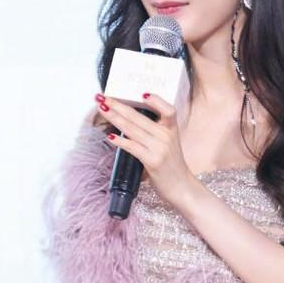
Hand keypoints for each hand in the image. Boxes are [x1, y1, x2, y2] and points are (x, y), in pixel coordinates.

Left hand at [96, 90, 193, 207]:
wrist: (181, 188)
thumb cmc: (172, 167)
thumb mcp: (168, 145)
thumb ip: (155, 134)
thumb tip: (130, 125)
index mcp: (171, 129)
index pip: (168, 109)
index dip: (156, 100)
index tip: (141, 93)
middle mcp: (166, 136)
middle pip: (139, 116)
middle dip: (118, 105)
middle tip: (103, 97)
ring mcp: (159, 148)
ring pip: (132, 129)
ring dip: (114, 117)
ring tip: (102, 109)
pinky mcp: (152, 161)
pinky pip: (133, 147)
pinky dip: (120, 141)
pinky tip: (110, 136)